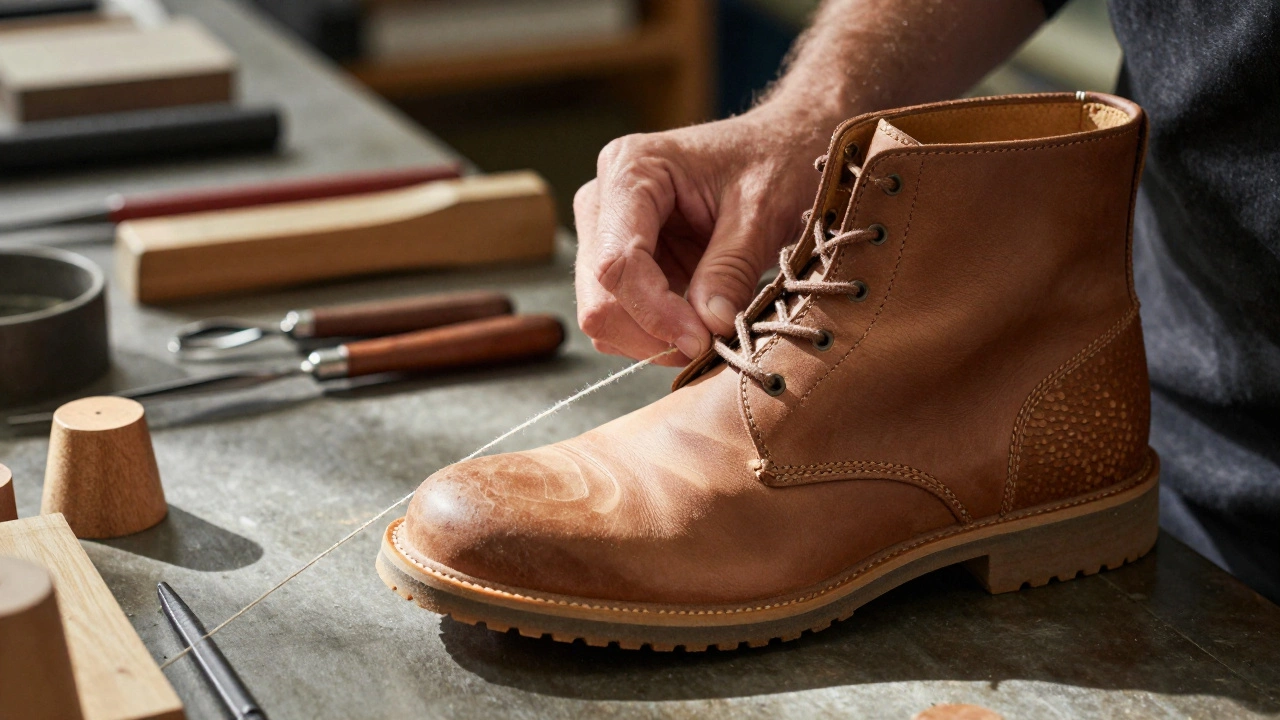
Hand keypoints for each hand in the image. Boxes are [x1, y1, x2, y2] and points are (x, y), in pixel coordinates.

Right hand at [573, 106, 830, 365]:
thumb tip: (708, 325)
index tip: (702, 340)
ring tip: (708, 334)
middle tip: (708, 347)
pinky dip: (654, 336)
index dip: (653, 313)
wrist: (781, 150)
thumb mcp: (763, 212)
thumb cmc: (774, 162)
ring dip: (652, 340)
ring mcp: (606, 234)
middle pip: (599, 294)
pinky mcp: (621, 262)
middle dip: (650, 333)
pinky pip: (620, 318)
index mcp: (631, 170)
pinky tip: (696, 324)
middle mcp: (604, 200)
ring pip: (602, 314)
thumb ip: (732, 268)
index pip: (616, 261)